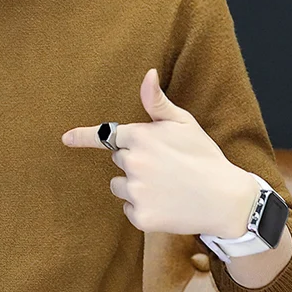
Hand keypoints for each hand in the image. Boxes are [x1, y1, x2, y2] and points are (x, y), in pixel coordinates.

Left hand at [61, 68, 255, 236]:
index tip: (65, 138)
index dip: (86, 137)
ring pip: (119, 186)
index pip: (106, 136)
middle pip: (118, 161)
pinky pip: (129, 210)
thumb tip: (147, 74)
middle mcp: (133, 163)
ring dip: (135, 186)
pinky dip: (143, 209)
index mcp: (140, 137)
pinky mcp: (140, 216)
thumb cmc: (204, 157)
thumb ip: (157, 103)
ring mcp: (136, 191)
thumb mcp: (184, 123)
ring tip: (165, 186)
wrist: (226, 200)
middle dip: (135, 161)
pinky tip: (166, 205)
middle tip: (164, 166)